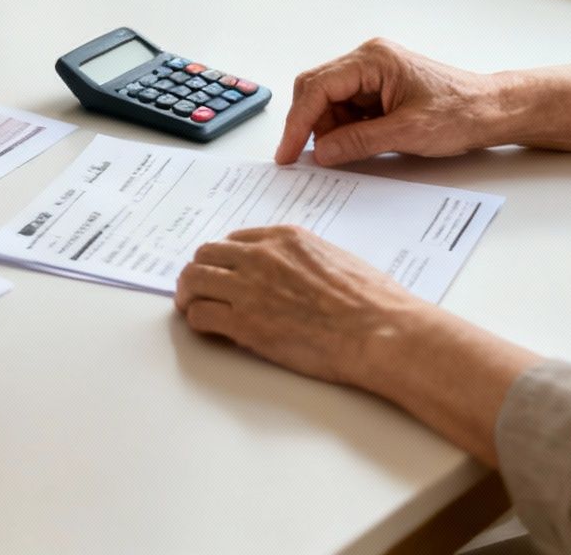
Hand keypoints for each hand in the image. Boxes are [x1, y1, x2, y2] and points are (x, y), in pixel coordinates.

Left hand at [174, 225, 425, 387]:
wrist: (380, 331)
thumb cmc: (372, 302)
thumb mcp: (335, 259)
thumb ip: (301, 260)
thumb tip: (288, 275)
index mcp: (285, 238)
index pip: (235, 239)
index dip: (226, 258)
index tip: (224, 271)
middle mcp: (261, 257)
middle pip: (207, 255)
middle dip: (200, 271)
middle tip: (200, 288)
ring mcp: (249, 289)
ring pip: (193, 280)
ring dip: (190, 294)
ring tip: (193, 307)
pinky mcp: (244, 323)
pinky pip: (200, 315)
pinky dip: (198, 321)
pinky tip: (208, 329)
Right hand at [275, 38, 504, 166]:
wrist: (492, 110)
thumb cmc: (462, 112)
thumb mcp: (407, 133)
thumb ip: (358, 142)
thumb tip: (321, 152)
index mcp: (373, 60)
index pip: (317, 87)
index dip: (298, 122)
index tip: (288, 152)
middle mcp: (368, 60)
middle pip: (316, 90)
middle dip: (309, 125)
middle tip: (303, 158)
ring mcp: (373, 74)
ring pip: (328, 101)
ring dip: (328, 130)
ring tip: (343, 154)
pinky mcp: (378, 90)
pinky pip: (346, 108)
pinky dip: (343, 130)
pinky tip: (353, 146)